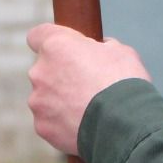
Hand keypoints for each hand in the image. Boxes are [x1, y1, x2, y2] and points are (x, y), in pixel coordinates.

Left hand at [26, 24, 150, 154]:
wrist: (125, 125)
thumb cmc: (123, 83)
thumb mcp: (120, 51)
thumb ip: (100, 48)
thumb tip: (99, 52)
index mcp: (56, 46)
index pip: (38, 35)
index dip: (52, 40)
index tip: (66, 49)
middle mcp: (40, 72)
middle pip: (45, 69)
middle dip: (62, 75)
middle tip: (88, 84)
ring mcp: (38, 102)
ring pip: (46, 97)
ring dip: (62, 100)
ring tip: (89, 109)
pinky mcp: (42, 127)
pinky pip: (50, 121)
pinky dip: (63, 123)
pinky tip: (85, 125)